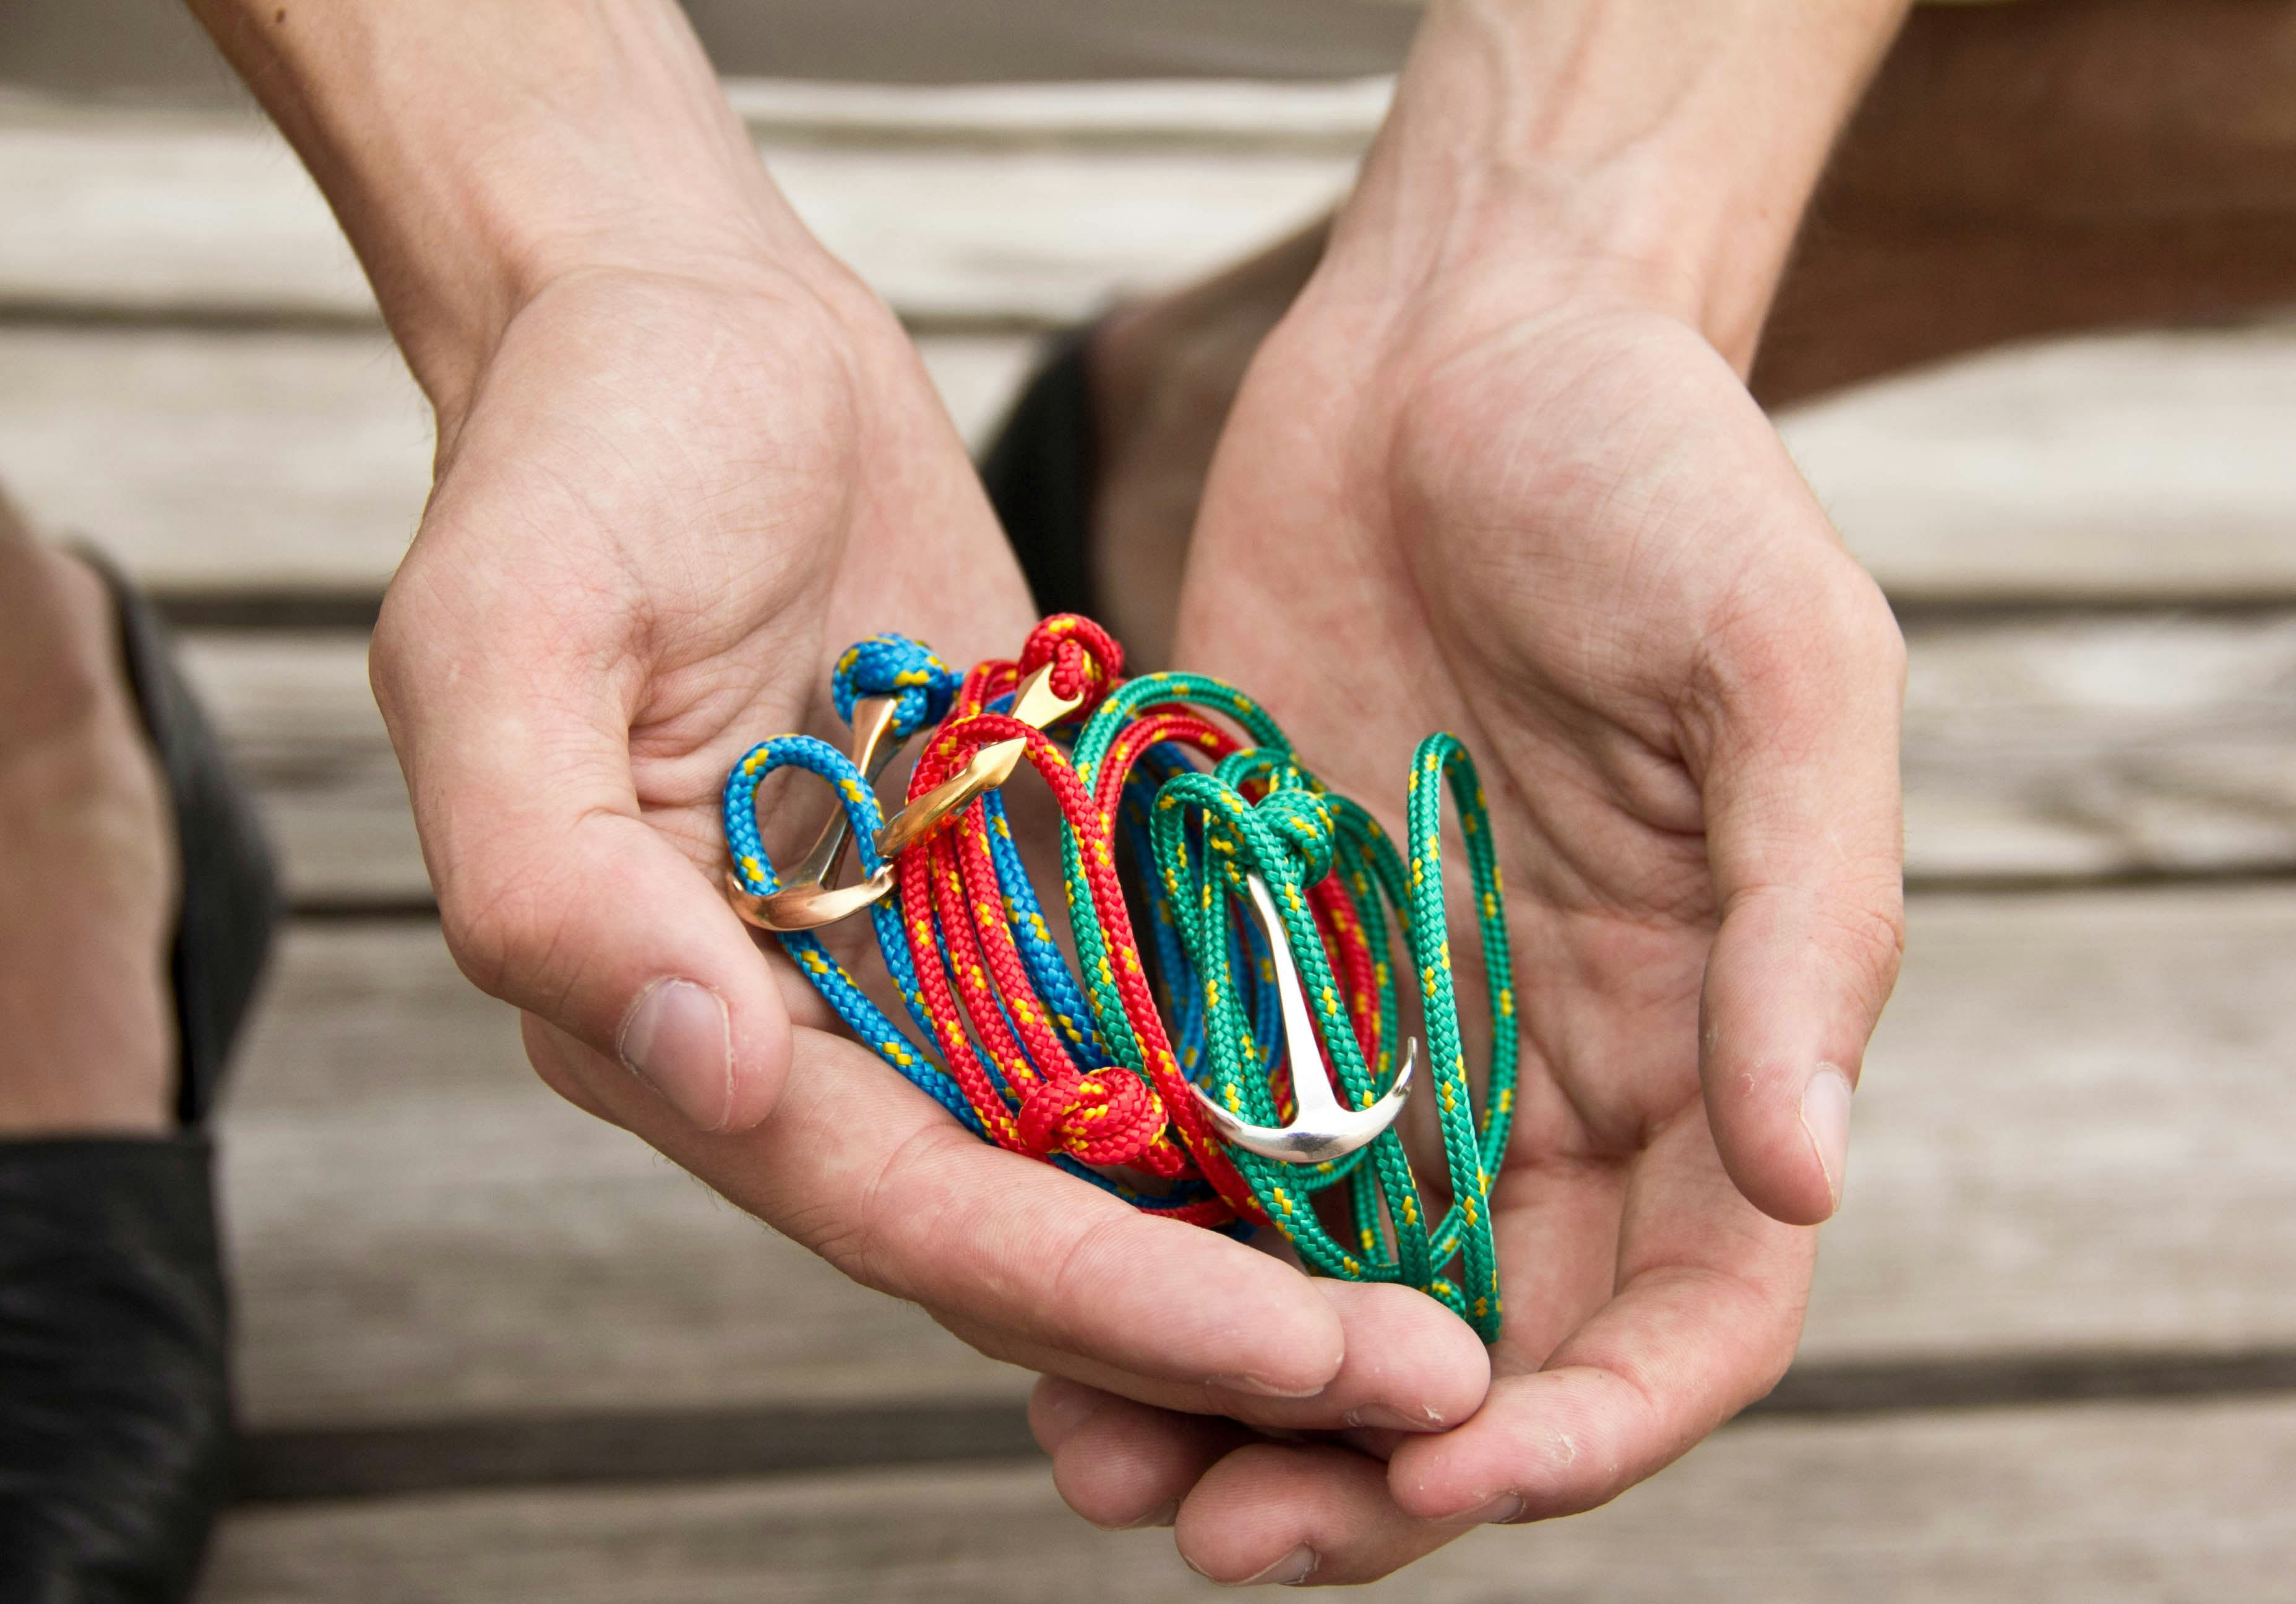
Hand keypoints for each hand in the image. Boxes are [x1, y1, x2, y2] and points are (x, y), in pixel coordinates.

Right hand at [371, 256, 1489, 1432]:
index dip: (1105, 1298)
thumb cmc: (578, 454)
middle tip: (1440, 1382)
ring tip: (1455, 1317)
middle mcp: (803, 1032)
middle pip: (1028, 1234)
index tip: (1301, 1353)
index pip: (909, 1209)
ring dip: (1266, 1248)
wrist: (693, 327)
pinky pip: (1147, 1025)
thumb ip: (556, 877)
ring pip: (1106, 1165)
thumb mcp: (506, 633)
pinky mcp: (1013, 885)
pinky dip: (1259, 1100)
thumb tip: (707, 1067)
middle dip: (1223, 1321)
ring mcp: (920, 967)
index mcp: (667, 1016)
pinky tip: (1407, 1146)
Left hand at [1036, 267, 1906, 1581]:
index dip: (1594, 1423)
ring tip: (1099, 1464)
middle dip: (1373, 1468)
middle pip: (1480, 1347)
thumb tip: (1806, 1177)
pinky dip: (1125, 1241)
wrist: (1462, 339)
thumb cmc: (1659, 474)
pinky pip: (1190, 1145)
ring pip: (1315, 1283)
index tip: (1465, 1469)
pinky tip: (1028, 1293)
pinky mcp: (1245, 955)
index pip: (1686, 1309)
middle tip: (1233, 1535)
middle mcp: (1546, 1072)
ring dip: (1223, 1396)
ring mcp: (1386, 1025)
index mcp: (1702, 1038)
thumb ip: (1807, 923)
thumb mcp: (1783, 670)